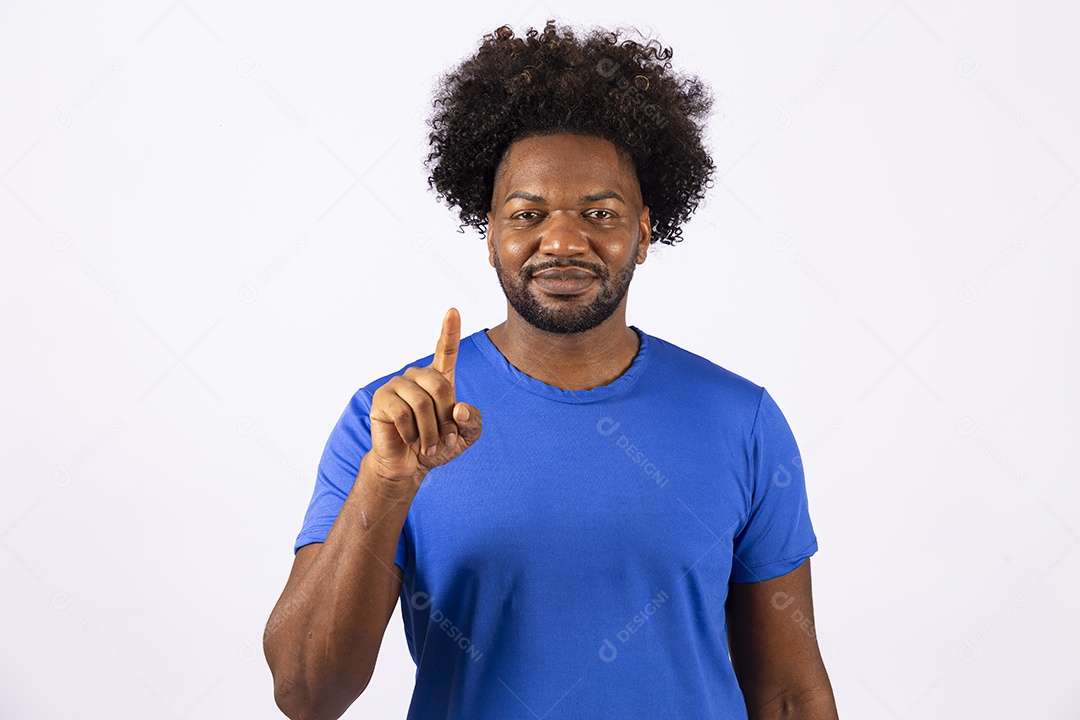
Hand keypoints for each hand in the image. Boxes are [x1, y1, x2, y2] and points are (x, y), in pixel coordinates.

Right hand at [367, 308, 481, 484]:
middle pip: (440, 387)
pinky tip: (409, 440)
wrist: (409, 465)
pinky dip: (412, 433)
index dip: (450, 330)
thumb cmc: (437, 445)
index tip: (453, 310)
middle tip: (444, 440)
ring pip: (421, 403)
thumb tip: (459, 408)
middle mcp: (417, 376)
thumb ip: (472, 421)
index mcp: (439, 378)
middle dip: (446, 419)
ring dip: (430, 431)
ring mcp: (397, 385)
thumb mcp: (465, 436)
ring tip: (429, 445)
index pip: (445, 350)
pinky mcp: (381, 399)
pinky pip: (403, 414)